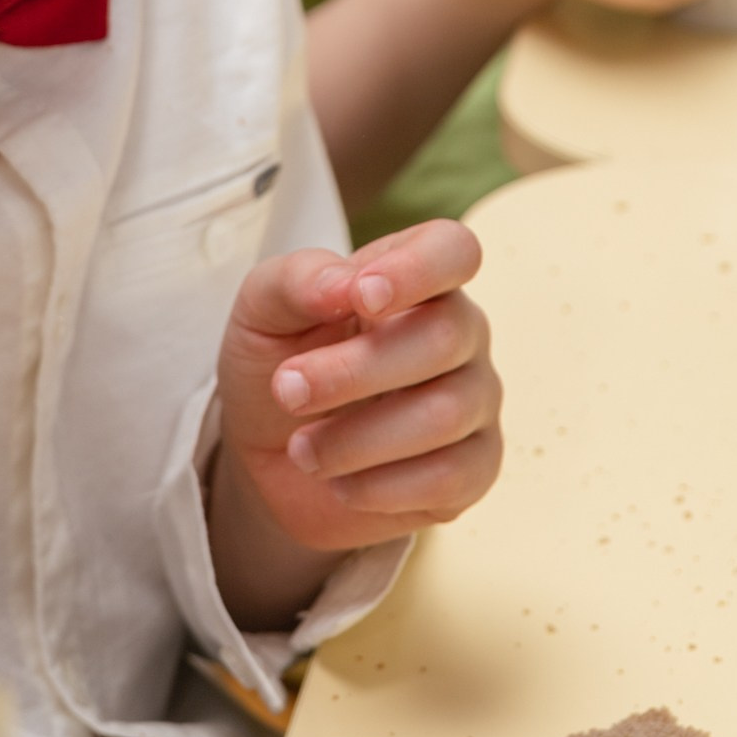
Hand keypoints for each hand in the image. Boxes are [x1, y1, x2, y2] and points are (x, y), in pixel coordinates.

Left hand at [213, 223, 502, 587]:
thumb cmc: (278, 363)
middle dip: (353, 370)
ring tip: (302, 449)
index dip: (417, 269)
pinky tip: (339, 482)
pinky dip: (381, 486)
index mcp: (413, 277)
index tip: (361, 296)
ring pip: (445, 414)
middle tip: (287, 389)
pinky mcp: (475, 469)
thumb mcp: (262, 312)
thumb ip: (297, 281)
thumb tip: (344, 284)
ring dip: (356, 438)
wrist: (271, 457)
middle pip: (445, 336)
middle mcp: (459, 332)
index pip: (452, 250)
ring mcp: (475, 401)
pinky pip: (451, 478)